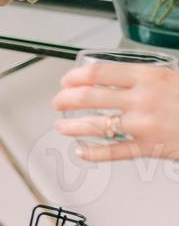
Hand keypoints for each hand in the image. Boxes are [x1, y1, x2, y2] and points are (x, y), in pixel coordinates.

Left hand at [52, 62, 178, 161]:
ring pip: (96, 124)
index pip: (98, 72)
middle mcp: (142, 99)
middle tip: (58, 102)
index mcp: (148, 77)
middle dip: (66, 99)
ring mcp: (144, 125)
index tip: (66, 80)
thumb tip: (117, 79)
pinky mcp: (150, 148)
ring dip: (72, 125)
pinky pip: (113, 152)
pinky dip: (92, 152)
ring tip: (62, 126)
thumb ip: (146, 79)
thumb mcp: (172, 78)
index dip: (75, 77)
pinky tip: (81, 151)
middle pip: (89, 96)